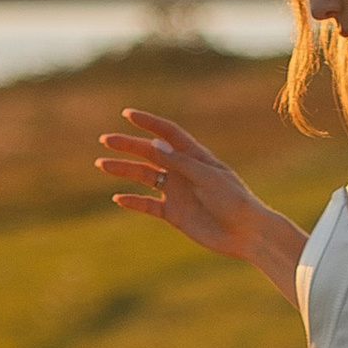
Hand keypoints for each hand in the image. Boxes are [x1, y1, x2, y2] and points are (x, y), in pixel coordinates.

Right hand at [94, 109, 260, 260]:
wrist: (245, 233)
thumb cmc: (233, 200)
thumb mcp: (207, 177)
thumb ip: (180, 163)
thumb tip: (153, 145)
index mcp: (195, 156)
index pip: (168, 133)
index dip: (149, 122)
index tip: (128, 115)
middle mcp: (183, 171)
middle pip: (150, 153)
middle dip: (128, 146)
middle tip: (106, 140)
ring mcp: (177, 192)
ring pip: (145, 176)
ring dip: (124, 170)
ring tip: (102, 164)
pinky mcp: (174, 214)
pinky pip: (148, 205)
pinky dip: (134, 201)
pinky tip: (118, 197)